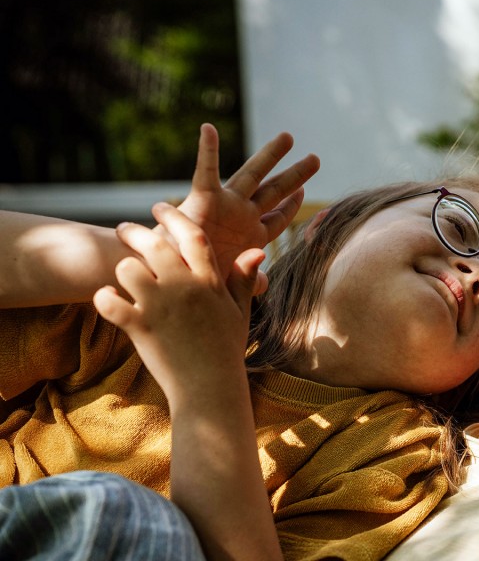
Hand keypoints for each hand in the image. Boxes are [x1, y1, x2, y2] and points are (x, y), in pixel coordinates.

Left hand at [94, 202, 261, 404]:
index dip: (173, 216)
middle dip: (133, 231)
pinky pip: (109, 302)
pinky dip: (103, 298)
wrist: (210, 387)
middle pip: (152, 243)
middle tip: (124, 229)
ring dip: (122, 270)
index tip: (159, 207)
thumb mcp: (240, 311)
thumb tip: (257, 250)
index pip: (192, 234)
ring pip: (127, 269)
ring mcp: (160, 306)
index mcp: (209, 281)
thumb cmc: (226, 349)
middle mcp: (184, 287)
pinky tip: (106, 299)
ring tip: (123, 275)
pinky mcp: (139, 327)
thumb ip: (244, 279)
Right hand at [173, 124, 319, 293]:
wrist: (165, 278)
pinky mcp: (201, 200)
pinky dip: (207, 150)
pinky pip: (206, 172)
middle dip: (296, 175)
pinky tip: (209, 129)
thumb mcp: (228, 281)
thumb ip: (248, 280)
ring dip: (271, 155)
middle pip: (275, 191)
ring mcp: (224, 205)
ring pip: (252, 175)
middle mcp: (241, 216)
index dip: (292, 205)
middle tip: (316, 159)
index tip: (304, 191)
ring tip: (289, 137)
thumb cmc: (195, 280)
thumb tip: (264, 283)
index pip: (278, 217)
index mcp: (251, 235)